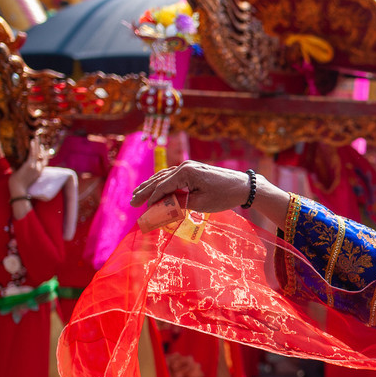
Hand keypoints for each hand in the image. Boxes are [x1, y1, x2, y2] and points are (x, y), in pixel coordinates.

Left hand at [9, 138, 47, 197]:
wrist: (18, 191)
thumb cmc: (18, 186)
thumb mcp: (22, 177)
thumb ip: (21, 171)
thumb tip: (14, 166)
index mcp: (38, 172)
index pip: (44, 162)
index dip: (44, 154)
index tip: (43, 148)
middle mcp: (38, 169)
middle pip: (42, 156)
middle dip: (41, 147)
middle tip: (40, 140)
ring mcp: (35, 167)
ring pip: (38, 153)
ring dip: (37, 144)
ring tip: (36, 137)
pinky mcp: (29, 166)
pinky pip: (32, 154)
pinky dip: (32, 147)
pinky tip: (31, 141)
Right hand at [131, 161, 251, 211]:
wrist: (242, 186)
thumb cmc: (224, 196)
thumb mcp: (201, 203)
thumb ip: (180, 204)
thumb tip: (163, 207)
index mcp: (186, 172)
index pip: (162, 186)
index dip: (152, 199)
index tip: (143, 210)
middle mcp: (185, 166)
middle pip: (159, 179)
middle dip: (145, 191)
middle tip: (132, 203)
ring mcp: (188, 167)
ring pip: (163, 176)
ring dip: (150, 186)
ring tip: (137, 195)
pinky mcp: (192, 170)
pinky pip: (172, 176)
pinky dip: (161, 183)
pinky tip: (153, 189)